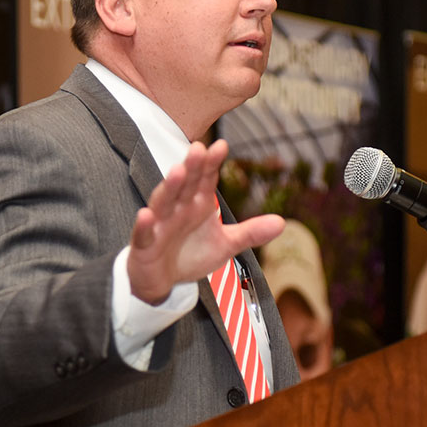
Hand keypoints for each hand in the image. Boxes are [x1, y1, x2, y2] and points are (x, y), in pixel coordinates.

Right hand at [127, 140, 284, 303]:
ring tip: (177, 172)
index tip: (221, 146)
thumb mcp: (225, 245)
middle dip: (192, 167)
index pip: (205, 179)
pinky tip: (146, 215)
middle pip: (185, 184)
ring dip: (169, 187)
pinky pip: (144, 233)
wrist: (162, 280)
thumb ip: (250, 232)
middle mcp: (178, 209)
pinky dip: (144, 225)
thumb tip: (282, 223)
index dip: (212, 163)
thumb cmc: (190, 255)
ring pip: (163, 202)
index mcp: (197, 204)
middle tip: (199, 148)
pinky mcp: (145, 244)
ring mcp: (159, 225)